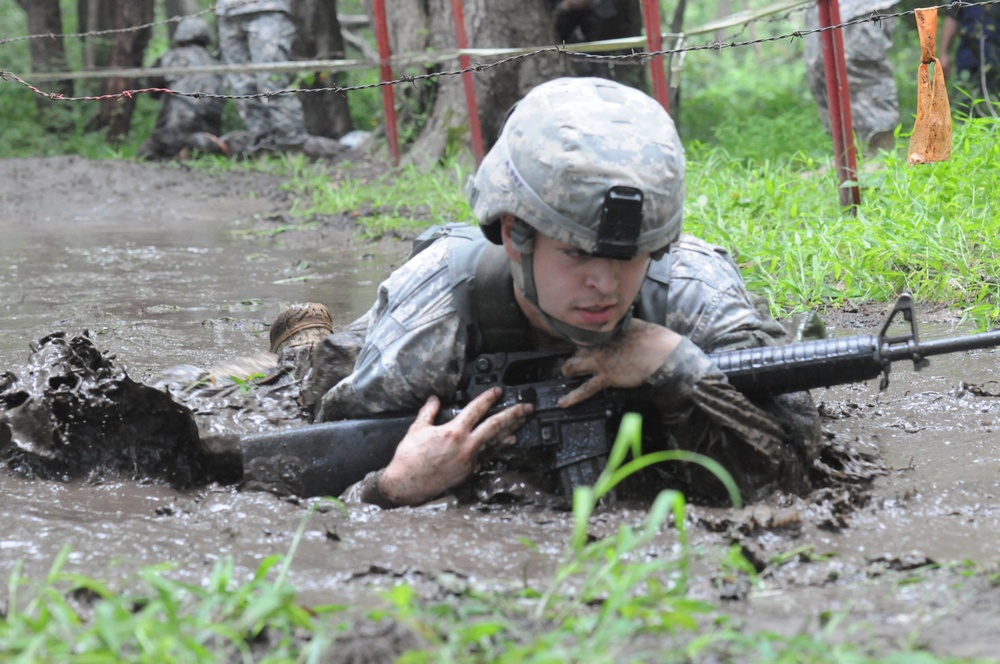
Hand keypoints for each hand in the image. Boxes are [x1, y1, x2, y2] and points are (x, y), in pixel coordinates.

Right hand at [378, 387, 533, 505]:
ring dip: (511, 430)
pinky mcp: (469, 472)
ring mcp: (469, 460)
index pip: (476, 409)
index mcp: (453, 432)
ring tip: (523, 422)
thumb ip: (428, 412)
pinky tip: (509, 442)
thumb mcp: (416, 429)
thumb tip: (434, 399)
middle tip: (526, 407)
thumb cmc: (409, 459)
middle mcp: (465, 446)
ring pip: (496, 442)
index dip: (488, 398)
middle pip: (495, 426)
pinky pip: (488, 456)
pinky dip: (499, 447)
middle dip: (513, 414)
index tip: (498, 391)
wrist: (406, 485)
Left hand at [558, 319, 681, 407]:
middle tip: (575, 358)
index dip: (581, 340)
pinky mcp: (606, 377)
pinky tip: (562, 403)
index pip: (584, 335)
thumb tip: (615, 326)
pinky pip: (585, 389)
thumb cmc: (652, 338)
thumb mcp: (631, 324)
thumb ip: (618, 327)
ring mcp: (599, 362)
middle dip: (573, 354)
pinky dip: (572, 397)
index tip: (581, 344)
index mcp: (603, 331)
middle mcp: (596, 345)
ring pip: (573, 366)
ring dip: (568, 370)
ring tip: (567, 373)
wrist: (661, 352)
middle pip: (575, 349)